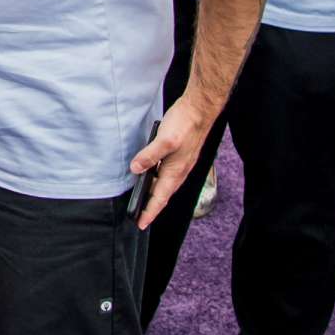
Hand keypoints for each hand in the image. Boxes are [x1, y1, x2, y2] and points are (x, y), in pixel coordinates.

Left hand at [129, 96, 213, 228]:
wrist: (199, 110)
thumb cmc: (184, 124)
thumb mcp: (164, 140)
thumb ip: (149, 156)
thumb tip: (136, 169)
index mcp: (175, 172)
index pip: (159, 198)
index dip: (149, 212)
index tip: (141, 224)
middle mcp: (179, 171)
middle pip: (162, 195)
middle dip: (151, 207)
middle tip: (139, 216)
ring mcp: (180, 164)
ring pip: (164, 185)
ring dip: (154, 193)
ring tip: (142, 199)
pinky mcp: (180, 156)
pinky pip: (167, 174)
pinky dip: (157, 179)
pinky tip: (151, 175)